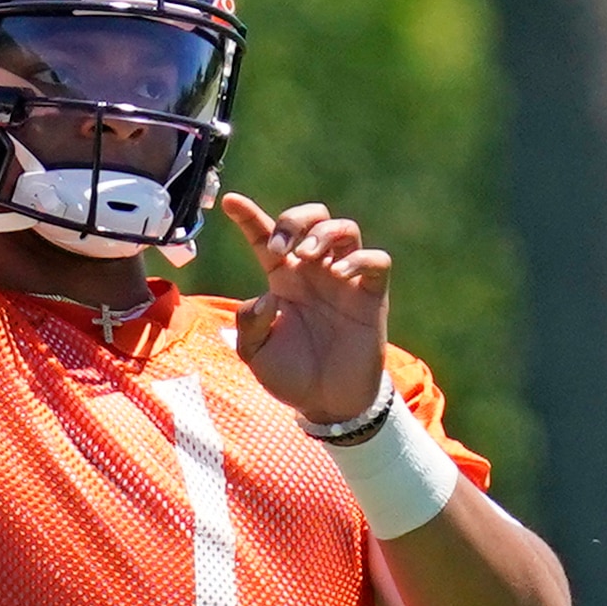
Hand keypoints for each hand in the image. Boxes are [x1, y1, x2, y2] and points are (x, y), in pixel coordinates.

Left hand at [222, 193, 388, 424]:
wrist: (327, 403)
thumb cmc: (291, 376)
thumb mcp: (255, 353)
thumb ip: (249, 324)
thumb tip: (268, 298)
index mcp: (283, 278)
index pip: (265, 236)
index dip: (249, 216)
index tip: (230, 202)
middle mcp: (314, 271)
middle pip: (312, 217)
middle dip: (294, 220)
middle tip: (281, 248)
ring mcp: (345, 280)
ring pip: (345, 228)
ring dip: (325, 232)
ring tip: (310, 256)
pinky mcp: (371, 295)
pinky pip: (376, 260)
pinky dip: (360, 259)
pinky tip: (340, 274)